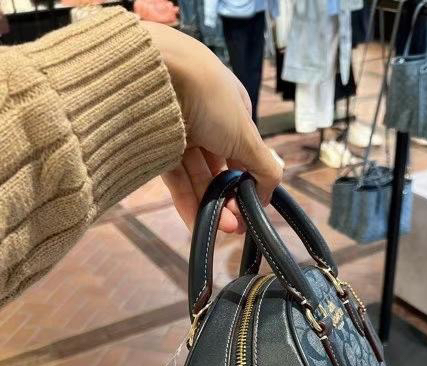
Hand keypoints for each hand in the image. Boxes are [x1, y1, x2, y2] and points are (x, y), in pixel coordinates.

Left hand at [142, 22, 282, 232]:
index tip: (255, 204)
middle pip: (221, 167)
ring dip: (214, 205)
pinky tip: (201, 226)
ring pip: (199, 176)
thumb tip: (271, 190)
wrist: (155, 76)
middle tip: (238, 223)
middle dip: (232, 197)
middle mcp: (206, 119)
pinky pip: (177, 181)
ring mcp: (180, 133)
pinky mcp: (157, 147)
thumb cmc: (208, 97)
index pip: (245, 149)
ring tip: (225, 228)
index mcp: (232, 108)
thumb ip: (264, 166)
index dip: (251, 178)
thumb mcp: (246, 134)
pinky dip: (189, 204)